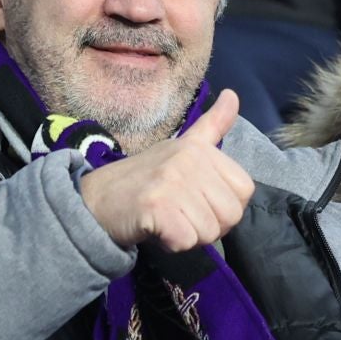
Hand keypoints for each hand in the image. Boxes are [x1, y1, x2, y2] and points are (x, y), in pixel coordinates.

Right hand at [78, 89, 255, 250]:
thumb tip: (234, 95)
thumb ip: (212, 126)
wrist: (95, 200)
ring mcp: (172, 181)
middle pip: (230, 215)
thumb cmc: (144, 179)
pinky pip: (187, 241)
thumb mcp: (182, 147)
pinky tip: (156, 229)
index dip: (225, 207)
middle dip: (208, 226)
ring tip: (167, 220)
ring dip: (189, 236)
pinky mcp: (157, 206)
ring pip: (209, 232)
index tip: (198, 202)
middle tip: (180, 215)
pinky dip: (172, 244)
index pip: (245, 190)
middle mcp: (189, 159)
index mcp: (200, 147)